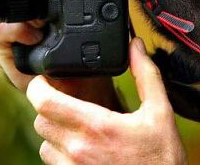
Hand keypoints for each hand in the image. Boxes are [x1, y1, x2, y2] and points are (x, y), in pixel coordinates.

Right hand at [0, 0, 120, 109]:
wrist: (80, 92)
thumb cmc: (88, 55)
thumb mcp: (99, 19)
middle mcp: (25, 10)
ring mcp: (13, 29)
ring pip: (0, 6)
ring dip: (16, 4)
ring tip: (38, 13)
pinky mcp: (6, 50)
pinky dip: (15, 32)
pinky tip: (33, 35)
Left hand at [28, 37, 186, 164]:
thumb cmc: (162, 158)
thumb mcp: (160, 112)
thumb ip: (146, 75)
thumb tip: (136, 46)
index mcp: (96, 126)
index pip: (45, 102)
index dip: (37, 86)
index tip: (45, 79)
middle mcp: (78, 149)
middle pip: (41, 120)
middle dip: (50, 107)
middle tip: (68, 102)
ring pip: (44, 145)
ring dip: (55, 133)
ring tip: (79, 128)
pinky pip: (53, 164)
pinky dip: (62, 154)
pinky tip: (85, 149)